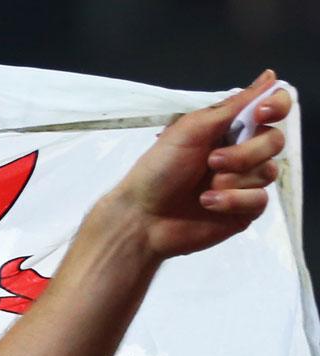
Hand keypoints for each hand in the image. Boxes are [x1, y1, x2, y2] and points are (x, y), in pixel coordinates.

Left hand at [105, 70, 289, 259]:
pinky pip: (259, 200)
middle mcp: (242, 152)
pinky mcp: (244, 209)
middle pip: (274, 141)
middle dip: (245, 153)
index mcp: (229, 128)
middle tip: (212, 162)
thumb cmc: (158, 169)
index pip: (272, 108)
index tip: (260, 114)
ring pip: (268, 172)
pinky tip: (207, 203)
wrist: (142, 216)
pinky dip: (233, 201)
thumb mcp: (191, 129)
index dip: (276, 106)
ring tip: (203, 189)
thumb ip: (232, 106)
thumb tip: (269, 77)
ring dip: (234, 179)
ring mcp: (244, 181)